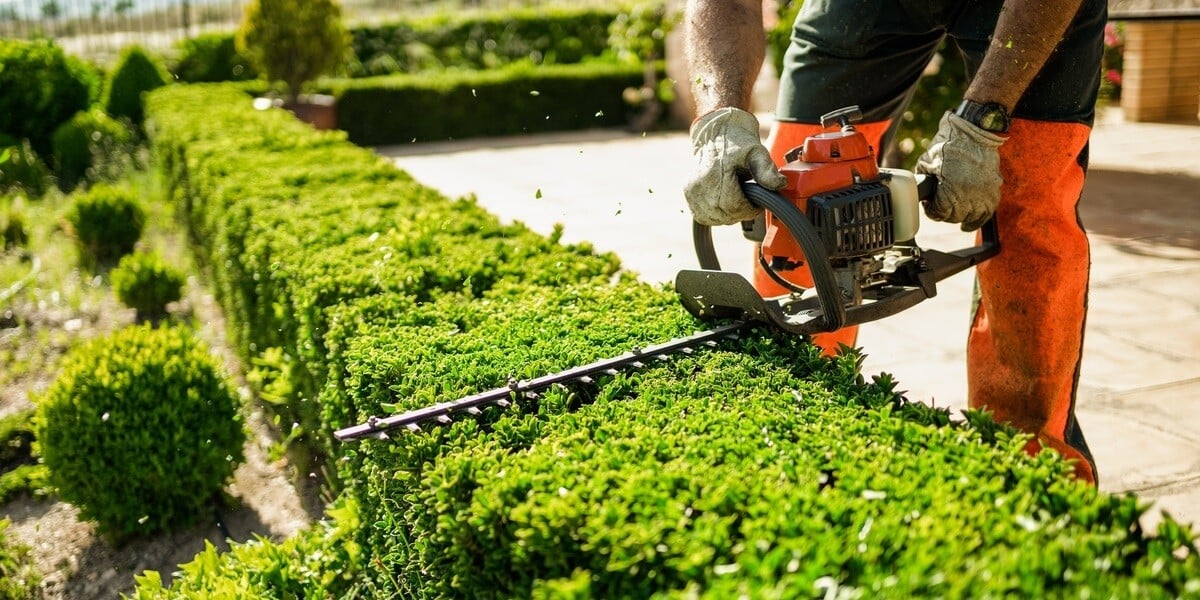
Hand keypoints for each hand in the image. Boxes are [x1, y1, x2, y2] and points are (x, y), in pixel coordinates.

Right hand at [684, 108, 786, 225]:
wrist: (716, 132)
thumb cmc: (738, 142)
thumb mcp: (757, 152)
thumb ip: (767, 170)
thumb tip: (780, 184)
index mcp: (715, 174)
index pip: (733, 207)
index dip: (749, 210)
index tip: (757, 203)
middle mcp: (700, 184)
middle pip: (723, 215)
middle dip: (740, 213)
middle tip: (749, 201)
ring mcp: (691, 190)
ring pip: (713, 218)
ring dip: (728, 215)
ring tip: (737, 199)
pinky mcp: (688, 193)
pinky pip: (702, 216)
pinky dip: (716, 215)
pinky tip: (724, 203)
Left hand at [915, 112, 1005, 231]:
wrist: (974, 132)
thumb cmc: (948, 145)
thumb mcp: (926, 163)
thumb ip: (922, 181)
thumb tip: (921, 194)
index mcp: (951, 190)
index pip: (939, 213)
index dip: (931, 211)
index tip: (929, 205)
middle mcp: (969, 195)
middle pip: (954, 217)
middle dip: (944, 213)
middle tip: (940, 205)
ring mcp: (984, 193)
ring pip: (970, 217)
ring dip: (960, 216)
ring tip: (953, 211)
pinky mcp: (994, 189)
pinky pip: (987, 213)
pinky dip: (977, 220)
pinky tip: (968, 224)